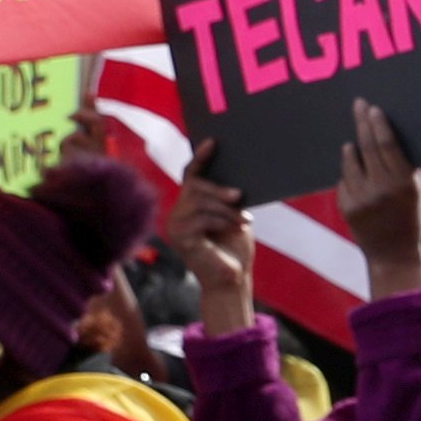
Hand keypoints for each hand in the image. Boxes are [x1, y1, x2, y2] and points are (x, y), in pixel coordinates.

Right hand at [166, 152, 258, 336]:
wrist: (232, 279)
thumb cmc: (234, 247)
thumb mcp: (234, 216)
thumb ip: (229, 198)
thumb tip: (237, 177)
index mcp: (191, 204)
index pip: (192, 175)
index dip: (202, 157)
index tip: (214, 141)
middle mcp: (178, 212)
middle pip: (195, 186)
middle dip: (220, 189)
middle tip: (240, 196)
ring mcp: (175, 224)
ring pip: (200, 201)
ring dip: (226, 210)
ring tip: (244, 221)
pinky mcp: (179, 237)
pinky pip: (201, 218)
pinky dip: (222, 221)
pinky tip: (235, 229)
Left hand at [336, 102, 420, 296]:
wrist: (392, 256)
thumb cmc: (410, 220)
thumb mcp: (416, 194)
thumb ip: (410, 169)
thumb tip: (400, 139)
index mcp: (403, 183)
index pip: (387, 146)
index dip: (378, 125)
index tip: (372, 108)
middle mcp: (380, 188)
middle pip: (367, 146)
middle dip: (362, 123)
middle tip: (358, 105)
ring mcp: (359, 197)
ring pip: (350, 160)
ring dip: (352, 149)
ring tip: (355, 144)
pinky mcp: (345, 205)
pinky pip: (344, 180)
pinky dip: (349, 174)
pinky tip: (357, 178)